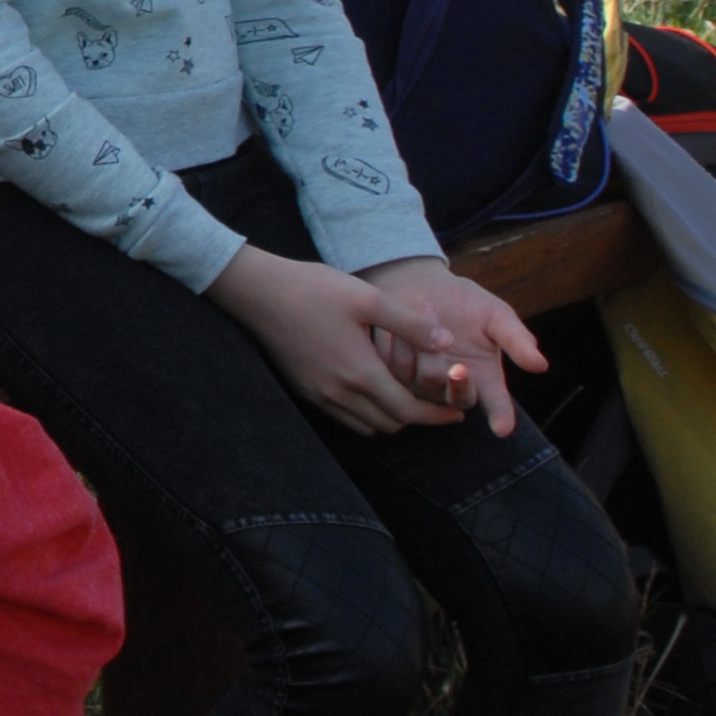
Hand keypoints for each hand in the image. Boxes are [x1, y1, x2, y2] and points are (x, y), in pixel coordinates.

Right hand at [203, 245, 463, 435]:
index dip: (439, 416)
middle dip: (418, 417)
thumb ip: (410, 324)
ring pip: (367, 426)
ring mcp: (319, 395)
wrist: (256, 291)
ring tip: (404, 396)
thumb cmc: (312, 289)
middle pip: (390, 425)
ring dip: (390, 417)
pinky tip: (369, 388)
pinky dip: (365, 413)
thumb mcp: (368, 298)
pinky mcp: (304, 390)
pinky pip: (344, 417)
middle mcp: (339, 393)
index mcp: (360, 373)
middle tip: (436, 402)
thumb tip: (447, 344)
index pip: (409, 412)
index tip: (459, 412)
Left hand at [358, 255, 545, 435]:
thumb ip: (516, 339)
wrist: (421, 286)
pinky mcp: (394, 375)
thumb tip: (541, 365)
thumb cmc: (466, 303)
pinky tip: (403, 322)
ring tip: (429, 307)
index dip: (501, 417)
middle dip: (457, 380)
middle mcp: (454, 387)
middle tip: (458, 361)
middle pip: (457, 397)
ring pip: (423, 381)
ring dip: (424, 345)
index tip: (502, 429)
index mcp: (486, 379)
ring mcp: (423, 384)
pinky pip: (394, 368)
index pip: (497, 405)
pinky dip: (399, 342)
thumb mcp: (495, 315)